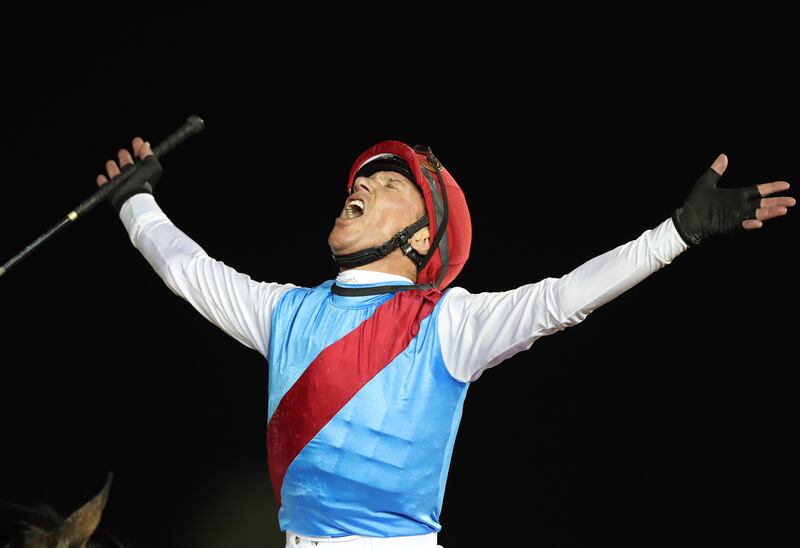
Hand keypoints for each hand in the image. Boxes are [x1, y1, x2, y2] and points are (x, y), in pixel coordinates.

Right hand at [97, 137, 161, 212]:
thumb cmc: (143, 183)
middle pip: (126, 164)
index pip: (139, 157)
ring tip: (110, 163)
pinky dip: (103, 181)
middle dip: (124, 157)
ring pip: (114, 173)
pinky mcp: (111, 191)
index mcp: (142, 171)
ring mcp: (121, 184)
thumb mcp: (152, 167)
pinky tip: (102, 177)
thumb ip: (149, 155)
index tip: (137, 140)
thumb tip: (146, 145)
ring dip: (112, 167)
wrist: (133, 197)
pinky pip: (105, 185)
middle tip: (123, 152)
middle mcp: (131, 177)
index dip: (138, 148)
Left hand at [672, 154, 794, 245]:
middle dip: (777, 202)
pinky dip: (750, 224)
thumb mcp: (705, 183)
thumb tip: (724, 156)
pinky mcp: (728, 225)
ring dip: (769, 213)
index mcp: (736, 196)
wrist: (686, 219)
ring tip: (783, 210)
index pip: (758, 190)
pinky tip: (758, 222)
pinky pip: (742, 225)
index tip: (786, 185)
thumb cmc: (695, 202)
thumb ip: (716, 171)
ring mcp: (735, 217)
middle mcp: (739, 206)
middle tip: (793, 201)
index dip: (772, 187)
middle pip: (763, 204)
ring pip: (757, 214)